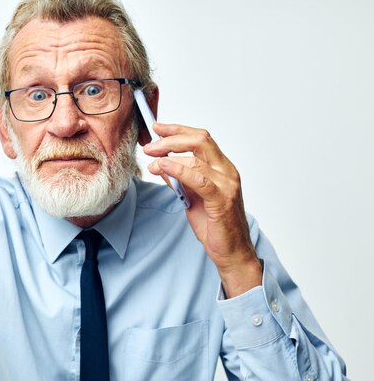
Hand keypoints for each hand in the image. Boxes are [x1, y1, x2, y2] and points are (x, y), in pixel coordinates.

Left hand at [145, 124, 261, 296]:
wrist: (231, 252)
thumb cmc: (215, 226)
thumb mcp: (191, 198)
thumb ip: (180, 180)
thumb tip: (161, 165)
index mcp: (222, 168)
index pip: (201, 138)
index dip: (178, 130)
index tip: (158, 128)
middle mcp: (227, 171)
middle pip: (200, 140)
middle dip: (171, 139)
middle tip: (150, 145)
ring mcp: (227, 184)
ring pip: (197, 157)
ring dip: (169, 156)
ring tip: (151, 161)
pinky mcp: (221, 199)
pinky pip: (198, 178)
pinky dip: (178, 169)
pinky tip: (163, 167)